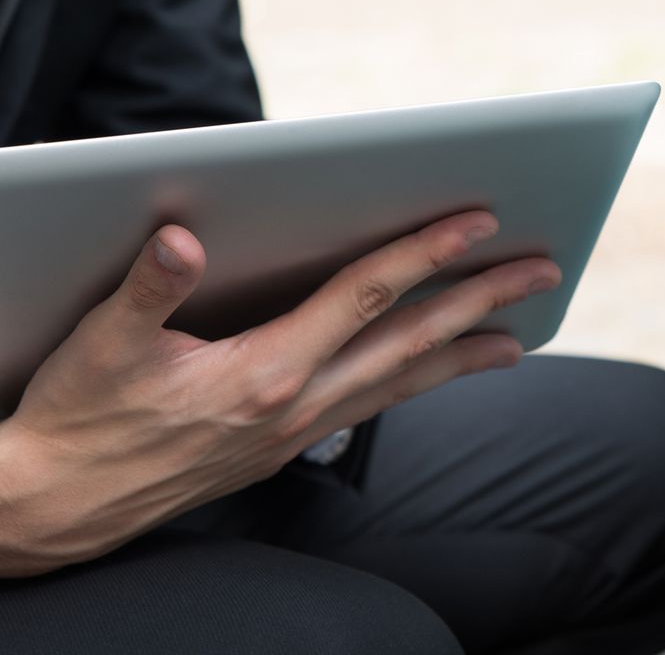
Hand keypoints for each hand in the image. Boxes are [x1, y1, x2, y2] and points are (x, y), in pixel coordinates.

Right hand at [0, 211, 556, 576]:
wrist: (53, 509)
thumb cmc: (75, 420)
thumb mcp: (100, 347)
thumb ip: (148, 290)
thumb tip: (183, 238)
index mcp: (263, 371)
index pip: (365, 297)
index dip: (423, 254)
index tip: (478, 223)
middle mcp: (297, 404)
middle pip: (410, 341)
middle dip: (481, 301)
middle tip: (542, 270)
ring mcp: (297, 431)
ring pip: (401, 382)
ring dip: (463, 350)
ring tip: (518, 332)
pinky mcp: (285, 446)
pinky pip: (373, 405)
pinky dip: (416, 383)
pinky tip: (435, 370)